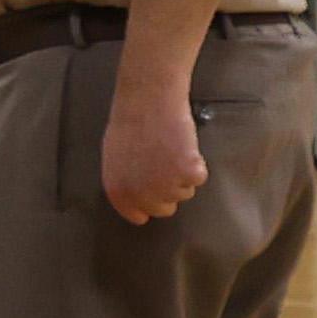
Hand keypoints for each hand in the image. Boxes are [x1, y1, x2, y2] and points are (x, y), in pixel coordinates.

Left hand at [102, 85, 207, 224]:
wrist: (148, 102)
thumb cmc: (130, 124)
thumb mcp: (116, 160)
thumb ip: (126, 181)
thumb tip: (137, 193)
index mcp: (118, 192)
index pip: (138, 215)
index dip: (149, 205)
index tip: (155, 196)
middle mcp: (141, 195)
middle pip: (165, 209)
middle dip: (169, 190)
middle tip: (166, 165)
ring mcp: (166, 187)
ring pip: (185, 192)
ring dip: (182, 175)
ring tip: (172, 150)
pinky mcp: (188, 174)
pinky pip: (200, 178)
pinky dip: (197, 163)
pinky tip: (184, 146)